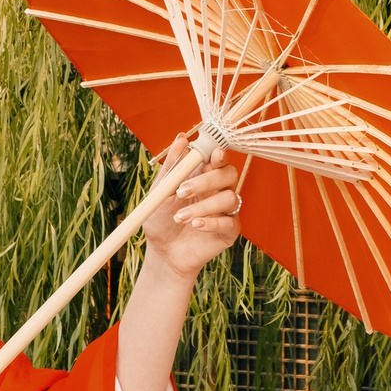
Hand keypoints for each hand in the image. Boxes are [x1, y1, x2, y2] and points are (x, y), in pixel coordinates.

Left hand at [140, 142, 242, 280]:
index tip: (213, 155)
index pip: (219, 159)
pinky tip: (195, 225)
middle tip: (181, 192)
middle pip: (229, 174)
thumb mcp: (160, 191)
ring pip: (230, 198)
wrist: (163, 253)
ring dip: (203, 206)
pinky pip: (229, 221)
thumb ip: (172, 165)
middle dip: (207, 181)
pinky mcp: (230, 230)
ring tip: (180, 217)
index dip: (219, 154)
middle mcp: (219, 190)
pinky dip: (212, 222)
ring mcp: (226, 210)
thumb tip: (181, 137)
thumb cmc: (161, 220)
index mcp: (204, 176)